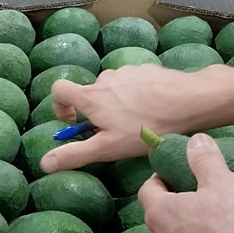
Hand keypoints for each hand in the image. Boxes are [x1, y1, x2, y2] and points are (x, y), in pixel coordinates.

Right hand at [41, 64, 228, 173]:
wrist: (189, 101)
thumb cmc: (146, 127)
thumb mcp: (108, 148)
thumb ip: (75, 154)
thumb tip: (44, 163)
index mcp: (91, 96)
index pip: (59, 90)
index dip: (59, 106)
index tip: (74, 122)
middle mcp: (105, 78)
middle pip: (90, 93)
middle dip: (97, 112)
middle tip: (116, 133)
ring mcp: (127, 71)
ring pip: (113, 88)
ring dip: (118, 104)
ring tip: (139, 123)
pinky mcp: (147, 69)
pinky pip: (134, 83)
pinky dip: (137, 95)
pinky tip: (154, 110)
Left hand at [138, 133, 233, 232]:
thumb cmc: (231, 225)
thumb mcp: (222, 182)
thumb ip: (205, 160)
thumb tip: (195, 141)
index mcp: (160, 212)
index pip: (148, 188)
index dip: (160, 177)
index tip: (177, 173)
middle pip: (160, 214)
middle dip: (176, 202)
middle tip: (199, 194)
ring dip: (188, 228)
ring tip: (213, 220)